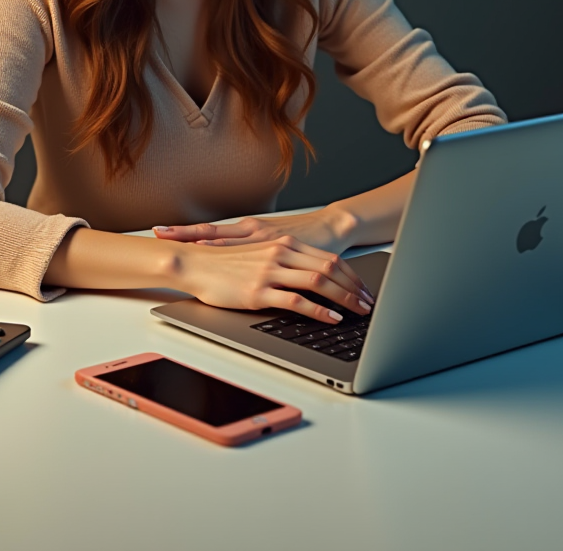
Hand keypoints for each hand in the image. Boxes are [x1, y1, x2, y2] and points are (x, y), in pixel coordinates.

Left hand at [153, 206, 356, 255]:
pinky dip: (230, 253)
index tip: (158, 231)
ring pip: (225, 239)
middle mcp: (251, 231)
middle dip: (182, 234)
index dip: (184, 232)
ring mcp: (263, 239)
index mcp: (248, 229)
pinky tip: (219, 258)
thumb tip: (223, 262)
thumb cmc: (300, 236)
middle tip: (156, 232)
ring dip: (198, 240)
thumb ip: (249, 252)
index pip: (210, 230)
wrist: (331, 227)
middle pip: (210, 232)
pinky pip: (249, 253)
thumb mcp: (270, 242)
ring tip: (175, 242)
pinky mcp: (279, 249)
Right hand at [174, 235, 375, 324]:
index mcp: (282, 244)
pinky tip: (331, 317)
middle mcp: (280, 253)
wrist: (193, 262)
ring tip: (357, 311)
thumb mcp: (258, 255)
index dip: (350, 275)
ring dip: (344, 299)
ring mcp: (271, 271)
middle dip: (354, 288)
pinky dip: (319, 310)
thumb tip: (305, 277)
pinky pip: (297, 300)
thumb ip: (281, 262)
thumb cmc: (222, 262)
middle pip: (329, 269)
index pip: (327, 258)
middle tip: (368, 304)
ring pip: (319, 282)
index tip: (362, 289)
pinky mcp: (260, 290)